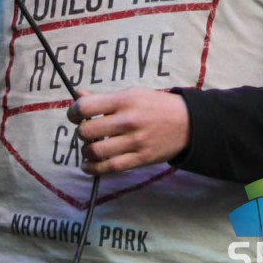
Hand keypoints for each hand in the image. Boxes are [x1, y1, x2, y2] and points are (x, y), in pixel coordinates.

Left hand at [66, 87, 189, 175]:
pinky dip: (94, 169)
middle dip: (81, 132)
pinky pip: (111, 167)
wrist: (188, 123)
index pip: (86, 107)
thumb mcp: (132, 94)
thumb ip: (104, 98)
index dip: (74, 112)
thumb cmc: (155, 106)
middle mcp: (128, 121)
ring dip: (86, 151)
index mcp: (124, 101)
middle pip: (87, 131)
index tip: (75, 116)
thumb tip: (79, 95)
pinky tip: (89, 165)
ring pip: (96, 151)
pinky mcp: (140, 158)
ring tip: (89, 147)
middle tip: (86, 132)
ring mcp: (135, 141)